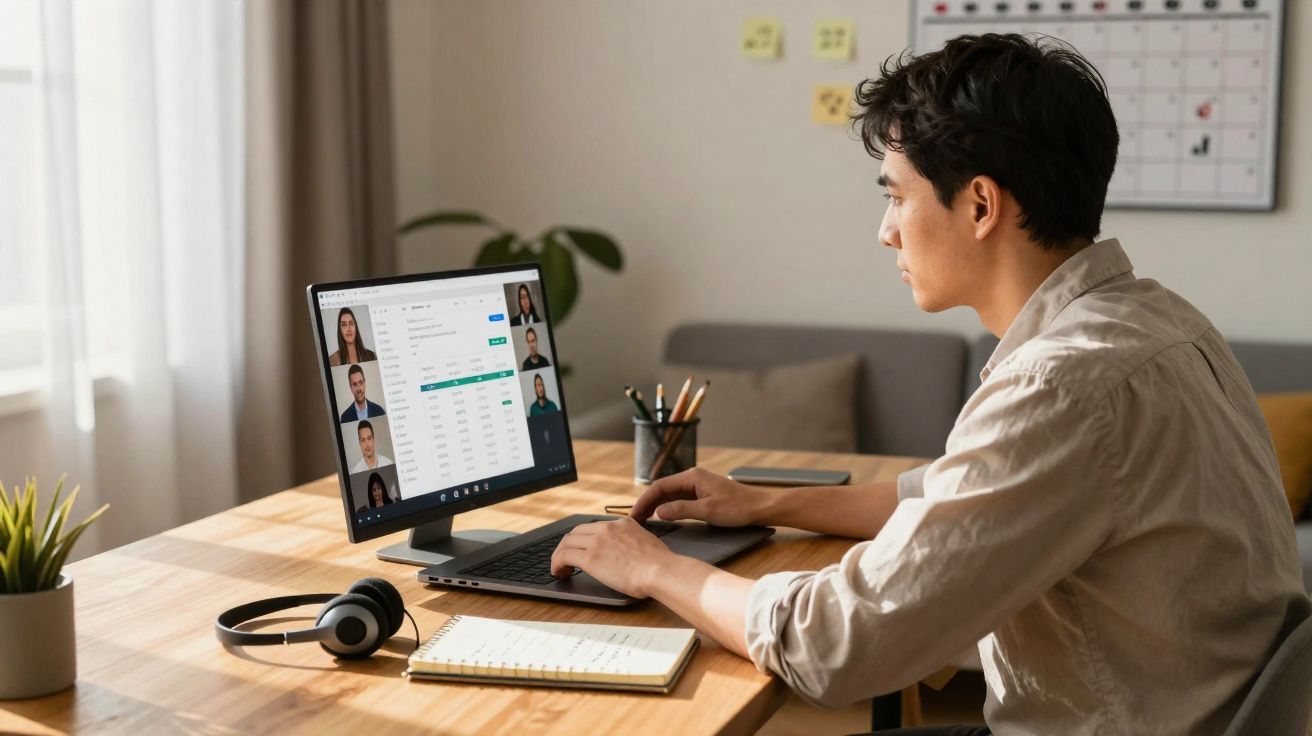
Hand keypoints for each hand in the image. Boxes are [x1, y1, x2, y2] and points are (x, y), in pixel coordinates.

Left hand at [549, 517, 675, 598]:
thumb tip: (633, 554)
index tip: (581, 548)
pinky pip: (564, 556)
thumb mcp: (649, 543)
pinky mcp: (590, 557)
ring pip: (567, 542)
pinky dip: (557, 563)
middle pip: (577, 532)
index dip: (583, 538)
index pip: (594, 527)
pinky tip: (558, 572)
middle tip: (566, 558)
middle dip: (568, 545)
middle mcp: (607, 528)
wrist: (660, 571)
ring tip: (560, 568)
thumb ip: (636, 543)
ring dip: (560, 555)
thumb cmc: (661, 565)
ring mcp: (597, 541)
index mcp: (622, 524)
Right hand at [629, 467, 766, 526]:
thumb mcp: (708, 510)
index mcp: (692, 477)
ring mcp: (696, 486)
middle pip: (662, 489)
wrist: (760, 507)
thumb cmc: (738, 507)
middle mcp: (692, 478)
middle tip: (633, 520)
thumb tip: (659, 511)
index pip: (659, 486)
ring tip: (642, 521)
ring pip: (669, 495)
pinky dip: (666, 508)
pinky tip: (660, 518)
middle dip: (646, 504)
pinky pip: (678, 500)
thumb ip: (682, 510)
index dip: (644, 500)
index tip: (634, 514)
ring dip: (655, 506)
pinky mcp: (701, 495)